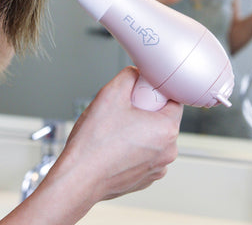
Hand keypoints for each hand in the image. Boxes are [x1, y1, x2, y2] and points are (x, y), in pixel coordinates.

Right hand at [51, 66, 182, 202]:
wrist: (78, 178)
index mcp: (166, 129)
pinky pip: (145, 154)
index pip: (173, 99)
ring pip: (153, 137)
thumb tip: (135, 74)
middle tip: (123, 111)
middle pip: (163, 118)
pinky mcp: (145, 178)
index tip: (139, 94)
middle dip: (145, 111)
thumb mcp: (110, 93)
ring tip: (115, 131)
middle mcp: (168, 151)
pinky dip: (134, 148)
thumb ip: (128, 76)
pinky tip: (115, 146)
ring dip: (139, 130)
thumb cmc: (94, 143)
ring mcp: (157, 167)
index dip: (155, 92)